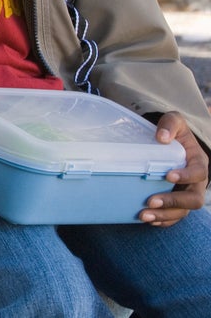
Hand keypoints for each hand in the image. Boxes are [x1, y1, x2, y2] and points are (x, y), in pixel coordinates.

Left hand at [140, 112, 208, 226]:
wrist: (171, 144)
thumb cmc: (174, 133)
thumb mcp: (175, 121)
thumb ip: (170, 124)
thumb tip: (162, 137)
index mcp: (198, 163)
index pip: (198, 173)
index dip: (185, 176)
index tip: (168, 175)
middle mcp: (196, 183)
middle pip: (193, 199)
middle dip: (173, 202)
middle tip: (150, 201)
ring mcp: (187, 194)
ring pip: (183, 211)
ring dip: (164, 215)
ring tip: (144, 215)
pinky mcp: (177, 203)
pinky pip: (175, 218)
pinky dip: (164, 221)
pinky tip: (149, 221)